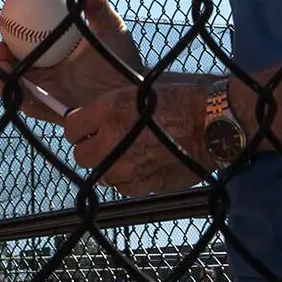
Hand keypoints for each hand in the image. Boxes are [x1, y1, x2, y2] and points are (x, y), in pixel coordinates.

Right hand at [0, 0, 139, 119]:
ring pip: (17, 89)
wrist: (136, 87)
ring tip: (0, 65)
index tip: (5, 27)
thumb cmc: (123, 56)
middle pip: (15, 71)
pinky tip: (14, 83)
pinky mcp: (55, 113)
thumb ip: (96, 3)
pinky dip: (17, 95)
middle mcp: (49, 78)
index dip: (11, 42)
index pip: (26, 50)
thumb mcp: (109, 25)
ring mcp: (51, 96)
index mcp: (56, 58)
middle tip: (0, 49)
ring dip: (1, 79)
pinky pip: (31, 106)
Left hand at [58, 74, 214, 198]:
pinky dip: (130, 179)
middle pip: (80, 156)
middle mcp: (112, 141)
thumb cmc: (178, 102)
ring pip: (101, 174)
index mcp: (109, 111)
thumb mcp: (136, 94)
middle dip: (92, 148)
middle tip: (110, 142)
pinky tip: (146, 165)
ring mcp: (126, 168)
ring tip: (132, 154)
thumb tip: (86, 123)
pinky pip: (123, 187)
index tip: (89, 128)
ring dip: (111, 166)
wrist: (211, 125)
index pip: (70, 128)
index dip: (80, 128)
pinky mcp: (141, 186)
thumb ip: (106, 112)